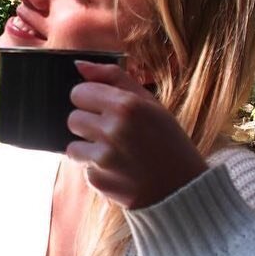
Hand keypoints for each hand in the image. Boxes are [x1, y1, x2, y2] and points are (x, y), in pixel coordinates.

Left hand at [65, 60, 207, 209]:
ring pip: (72, 146)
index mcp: (127, 106)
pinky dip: (97, 170)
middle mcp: (113, 130)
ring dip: (88, 150)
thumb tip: (79, 65)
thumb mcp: (150, 103)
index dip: (91, 101)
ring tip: (116, 154)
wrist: (182, 190)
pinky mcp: (99, 180)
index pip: (78, 92)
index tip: (105, 109)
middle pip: (73, 118)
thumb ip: (113, 78)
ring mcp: (104, 158)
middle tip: (113, 134)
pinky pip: (84, 169)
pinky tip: (119, 171)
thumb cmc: (167, 142)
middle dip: (89, 125)